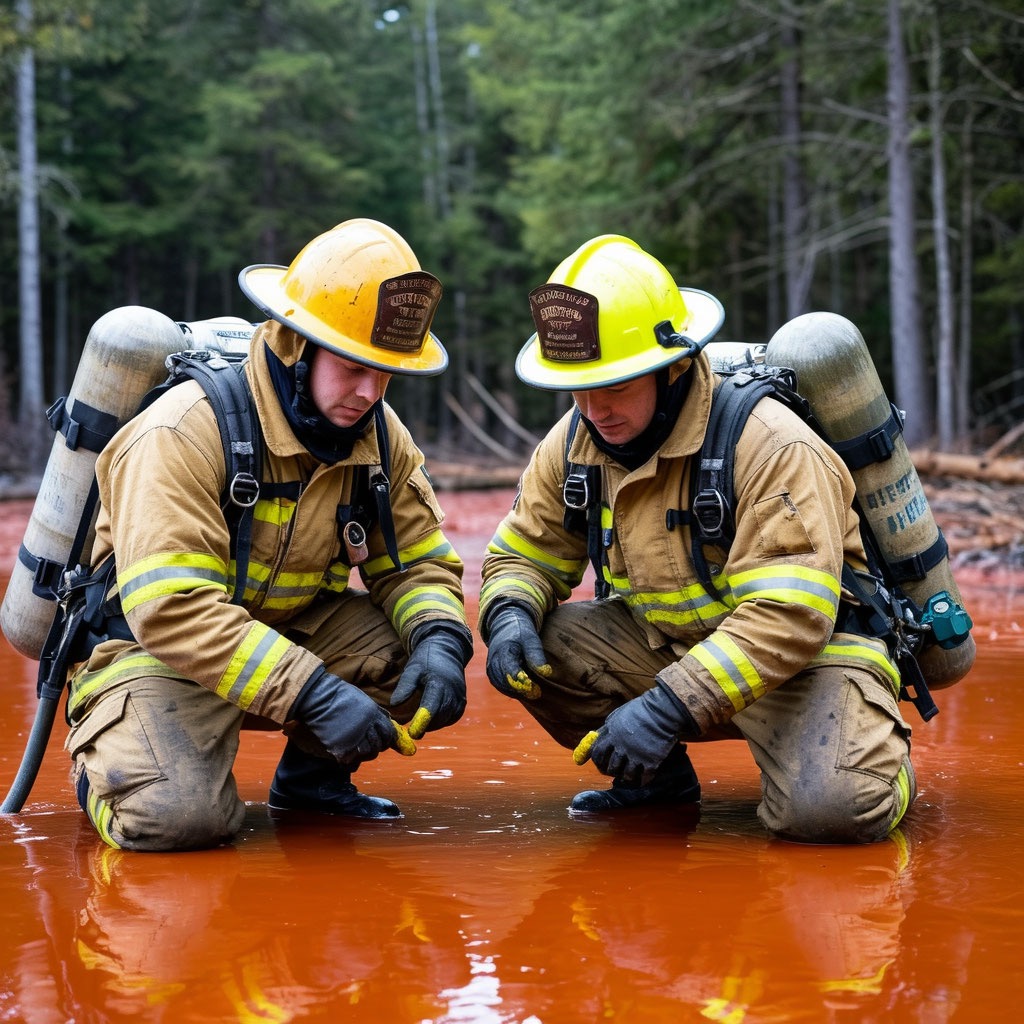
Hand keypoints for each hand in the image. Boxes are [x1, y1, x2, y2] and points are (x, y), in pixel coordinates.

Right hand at [289, 667, 398, 765]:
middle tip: (369, 746)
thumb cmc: (336, 695)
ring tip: (357, 750)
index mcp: (373, 713)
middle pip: (381, 744)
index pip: (389, 732)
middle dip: (377, 746)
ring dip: (365, 753)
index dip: (387, 738)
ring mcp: (357, 737)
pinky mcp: (344, 746)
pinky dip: (352, 758)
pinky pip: (354, 758)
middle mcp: (368, 726)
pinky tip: (347, 753)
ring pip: (370, 753)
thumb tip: (386, 720)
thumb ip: (374, 711)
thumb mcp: (361, 698)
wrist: (316, 698)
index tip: (382, 740)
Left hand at [390, 625, 470, 737]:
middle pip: (440, 716)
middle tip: (412, 731)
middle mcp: (452, 692)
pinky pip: (454, 716)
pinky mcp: (463, 699)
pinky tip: (433, 719)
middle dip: (426, 726)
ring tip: (420, 723)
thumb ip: (405, 686)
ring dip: (434, 724)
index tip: (412, 733)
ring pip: (447, 718)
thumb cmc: (426, 659)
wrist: (447, 649)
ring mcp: (459, 696)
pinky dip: (444, 720)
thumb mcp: (412, 669)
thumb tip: (394, 704)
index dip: (422, 722)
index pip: (431, 708)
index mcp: (438, 683)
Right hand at [484, 603, 550, 699]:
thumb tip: (546, 672)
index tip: (534, 687)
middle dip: (520, 689)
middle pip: (504, 680)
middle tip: (536, 693)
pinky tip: (523, 692)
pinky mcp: (492, 672)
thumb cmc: (521, 632)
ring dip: (515, 692)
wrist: (506, 626)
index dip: (521, 680)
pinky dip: (511, 690)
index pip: (510, 669)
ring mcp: (491, 667)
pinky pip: (500, 685)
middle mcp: (494, 660)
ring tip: (532, 694)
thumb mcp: (531, 639)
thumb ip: (536, 654)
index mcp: (504, 650)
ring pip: (501, 685)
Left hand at [573, 683, 698, 784]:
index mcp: (612, 734)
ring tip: (630, 775)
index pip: (597, 752)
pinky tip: (644, 779)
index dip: (597, 760)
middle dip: (611, 771)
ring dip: (627, 777)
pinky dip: (643, 780)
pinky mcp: (650, 762)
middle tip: (615, 771)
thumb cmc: (641, 709)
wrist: (663, 711)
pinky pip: (644, 778)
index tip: (599, 763)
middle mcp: (621, 747)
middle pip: (611, 767)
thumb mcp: (619, 714)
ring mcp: (635, 756)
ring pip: (626, 775)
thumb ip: (609, 726)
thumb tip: (599, 734)